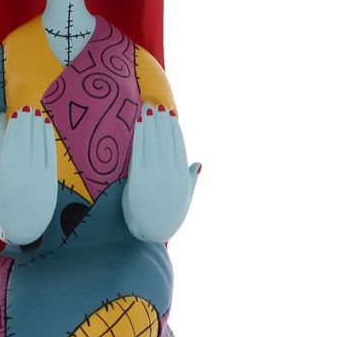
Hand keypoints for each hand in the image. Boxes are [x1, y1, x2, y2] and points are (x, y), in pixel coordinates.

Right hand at [0, 106, 57, 244]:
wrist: (26, 229)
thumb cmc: (8, 212)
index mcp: (9, 177)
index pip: (13, 146)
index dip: (15, 129)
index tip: (16, 114)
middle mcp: (25, 175)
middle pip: (27, 142)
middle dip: (27, 123)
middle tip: (27, 107)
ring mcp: (39, 177)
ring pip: (39, 146)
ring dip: (38, 128)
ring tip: (37, 113)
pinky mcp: (50, 180)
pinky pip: (50, 155)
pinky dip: (49, 140)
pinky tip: (47, 128)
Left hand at [123, 105, 199, 241]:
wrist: (152, 232)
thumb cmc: (167, 216)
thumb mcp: (184, 198)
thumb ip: (190, 179)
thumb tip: (199, 163)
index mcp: (182, 177)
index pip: (178, 145)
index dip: (173, 128)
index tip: (170, 114)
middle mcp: (170, 174)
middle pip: (165, 140)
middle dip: (161, 120)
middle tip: (157, 104)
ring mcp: (155, 176)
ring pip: (153, 142)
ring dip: (150, 123)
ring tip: (147, 108)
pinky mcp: (139, 179)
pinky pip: (139, 151)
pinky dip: (140, 135)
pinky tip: (139, 123)